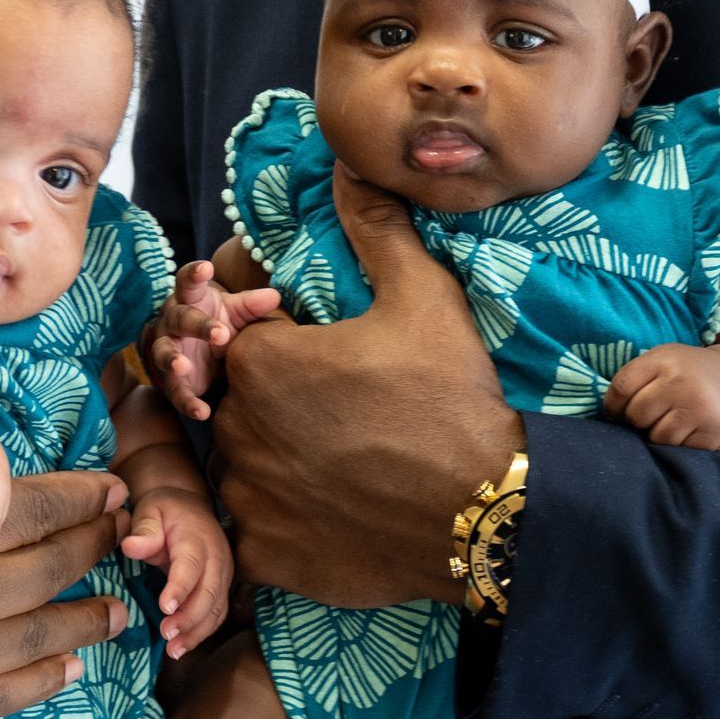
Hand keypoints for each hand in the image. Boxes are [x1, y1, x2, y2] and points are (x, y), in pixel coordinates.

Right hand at [0, 456, 132, 718]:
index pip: (40, 504)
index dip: (86, 496)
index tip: (114, 489)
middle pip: (57, 564)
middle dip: (100, 546)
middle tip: (126, 536)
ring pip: (49, 632)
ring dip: (91, 617)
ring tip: (118, 610)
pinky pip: (12, 693)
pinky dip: (47, 675)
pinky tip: (65, 665)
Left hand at [122, 487, 232, 657]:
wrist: (190, 508)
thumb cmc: (165, 511)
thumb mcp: (150, 510)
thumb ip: (143, 530)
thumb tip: (131, 547)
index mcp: (197, 536)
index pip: (191, 565)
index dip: (180, 587)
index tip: (165, 608)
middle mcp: (217, 557)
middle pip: (209, 591)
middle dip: (190, 617)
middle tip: (167, 635)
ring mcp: (223, 574)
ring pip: (216, 607)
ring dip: (197, 631)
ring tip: (174, 650)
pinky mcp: (222, 587)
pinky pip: (217, 614)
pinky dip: (203, 633)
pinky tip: (183, 647)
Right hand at [151, 261, 282, 421]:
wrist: (200, 354)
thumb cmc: (217, 323)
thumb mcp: (234, 312)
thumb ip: (250, 305)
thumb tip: (274, 296)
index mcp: (189, 299)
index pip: (187, 281)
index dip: (194, 274)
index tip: (206, 267)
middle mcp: (172, 321)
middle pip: (180, 318)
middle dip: (198, 325)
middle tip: (220, 334)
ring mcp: (167, 349)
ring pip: (163, 352)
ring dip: (172, 360)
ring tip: (183, 367)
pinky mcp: (170, 379)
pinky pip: (174, 390)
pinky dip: (186, 401)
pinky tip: (202, 412)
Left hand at [210, 165, 518, 607]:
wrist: (485, 512)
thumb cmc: (450, 398)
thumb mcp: (422, 296)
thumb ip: (375, 227)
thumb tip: (349, 163)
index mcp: (259, 363)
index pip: (241, 341)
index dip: (282, 343)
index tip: (332, 360)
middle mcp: (234, 428)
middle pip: (236, 404)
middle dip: (276, 404)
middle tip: (343, 415)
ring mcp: (245, 498)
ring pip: (240, 469)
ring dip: (274, 463)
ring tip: (342, 465)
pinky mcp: (263, 555)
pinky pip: (253, 533)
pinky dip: (283, 523)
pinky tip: (332, 512)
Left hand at [606, 343, 719, 448]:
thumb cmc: (687, 375)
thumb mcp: (662, 362)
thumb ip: (634, 378)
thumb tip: (607, 414)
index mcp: (664, 358)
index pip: (621, 388)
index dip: (614, 405)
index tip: (619, 411)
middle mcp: (683, 380)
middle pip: (637, 415)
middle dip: (640, 420)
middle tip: (657, 414)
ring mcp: (701, 406)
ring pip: (658, 437)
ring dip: (662, 435)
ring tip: (676, 421)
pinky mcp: (715, 430)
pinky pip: (681, 450)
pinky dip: (682, 445)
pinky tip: (692, 430)